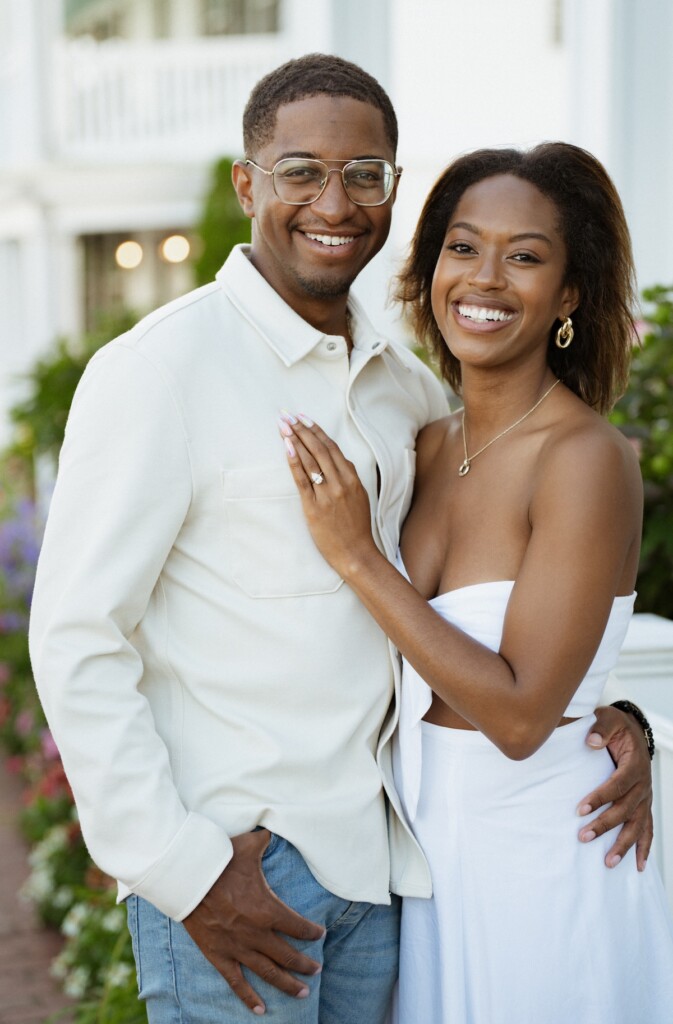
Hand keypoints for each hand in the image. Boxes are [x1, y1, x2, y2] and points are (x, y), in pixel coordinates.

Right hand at [182, 829, 323, 1014]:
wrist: (187, 877)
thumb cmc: (219, 860)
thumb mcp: (248, 846)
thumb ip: (265, 840)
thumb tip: (273, 830)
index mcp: (268, 909)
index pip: (298, 926)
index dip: (312, 932)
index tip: (320, 934)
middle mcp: (256, 933)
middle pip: (288, 954)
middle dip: (305, 964)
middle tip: (316, 971)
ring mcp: (237, 947)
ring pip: (268, 972)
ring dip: (286, 984)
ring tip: (303, 993)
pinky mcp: (218, 955)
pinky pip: (236, 982)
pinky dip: (248, 997)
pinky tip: (261, 1010)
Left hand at [279, 412, 377, 576]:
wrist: (355, 553)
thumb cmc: (356, 527)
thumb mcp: (360, 497)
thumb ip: (349, 477)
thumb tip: (339, 460)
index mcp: (352, 479)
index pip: (332, 448)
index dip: (317, 431)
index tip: (304, 417)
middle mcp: (340, 483)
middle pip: (319, 449)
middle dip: (302, 430)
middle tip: (288, 415)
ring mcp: (327, 494)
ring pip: (310, 460)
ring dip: (295, 440)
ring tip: (283, 425)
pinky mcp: (314, 507)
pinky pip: (302, 479)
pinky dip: (294, 461)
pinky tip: (286, 447)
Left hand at [577, 705, 652, 870]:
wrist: (633, 732)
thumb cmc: (616, 727)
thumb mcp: (608, 719)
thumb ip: (600, 728)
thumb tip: (591, 741)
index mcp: (635, 765)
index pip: (617, 785)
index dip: (599, 798)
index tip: (579, 810)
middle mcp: (643, 784)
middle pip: (625, 809)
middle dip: (605, 825)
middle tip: (583, 836)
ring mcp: (646, 797)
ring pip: (637, 825)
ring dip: (624, 844)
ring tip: (609, 862)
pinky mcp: (644, 805)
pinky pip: (648, 829)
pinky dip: (645, 848)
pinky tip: (640, 866)